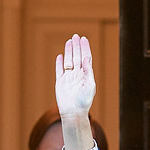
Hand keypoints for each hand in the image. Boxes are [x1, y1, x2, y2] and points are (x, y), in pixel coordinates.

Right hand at [54, 34, 96, 149]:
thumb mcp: (90, 85)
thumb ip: (88, 71)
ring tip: (69, 41)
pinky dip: (59, 63)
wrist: (73, 113)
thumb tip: (86, 58)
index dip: (85, 48)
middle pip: (77, 57)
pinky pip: (59, 70)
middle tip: (76, 36)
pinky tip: (60, 56)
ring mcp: (68, 78)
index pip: (86, 58)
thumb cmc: (84, 101)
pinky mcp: (60, 82)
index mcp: (86, 75)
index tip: (84, 39)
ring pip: (68, 61)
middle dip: (76, 46)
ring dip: (69, 51)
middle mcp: (77, 75)